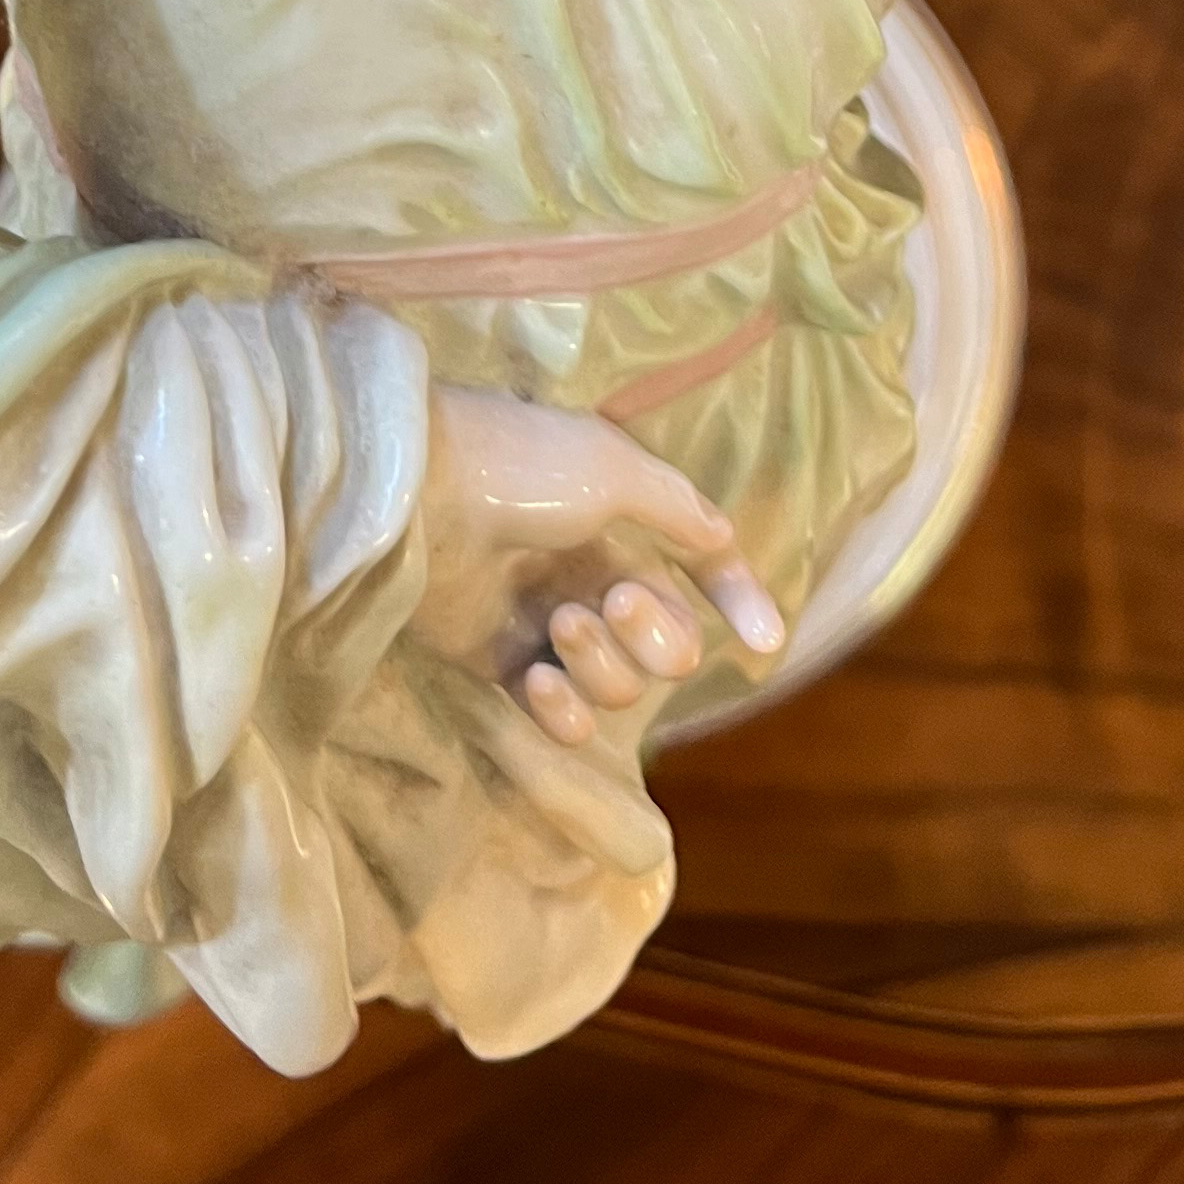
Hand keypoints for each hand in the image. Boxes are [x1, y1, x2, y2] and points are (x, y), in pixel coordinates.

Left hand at [418, 384, 783, 746]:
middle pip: (668, 645)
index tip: (763, 641)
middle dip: (655, 636)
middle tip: (611, 604)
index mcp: (621, 521)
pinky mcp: (501, 665)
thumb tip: (725, 535)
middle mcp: (589, 575)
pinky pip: (563, 717)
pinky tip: (539, 681)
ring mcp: (545, 624)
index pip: (698, 568)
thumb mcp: (613, 467)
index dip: (737, 600)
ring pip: (620, 685)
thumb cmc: (519, 468)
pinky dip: (562, 711)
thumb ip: (678, 507)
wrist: (420, 497)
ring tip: (558, 625)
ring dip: (601, 663)